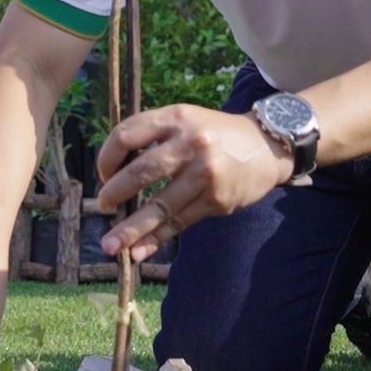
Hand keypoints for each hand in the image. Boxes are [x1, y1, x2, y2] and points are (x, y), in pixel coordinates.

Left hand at [94, 104, 291, 261]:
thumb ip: (154, 137)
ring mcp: (204, 174)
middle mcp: (190, 144)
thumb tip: (114, 173)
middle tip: (103, 206)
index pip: (127, 135)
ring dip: (130, 229)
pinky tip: (139, 251)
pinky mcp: (216, 200)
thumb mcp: (185, 120)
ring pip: (159, 206)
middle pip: (139, 173)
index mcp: (176, 119)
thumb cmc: (214, 134)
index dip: (107, 157)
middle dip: (113, 194)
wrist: (266, 146)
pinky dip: (156, 239)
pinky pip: (179, 222)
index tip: (104, 174)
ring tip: (110, 245)